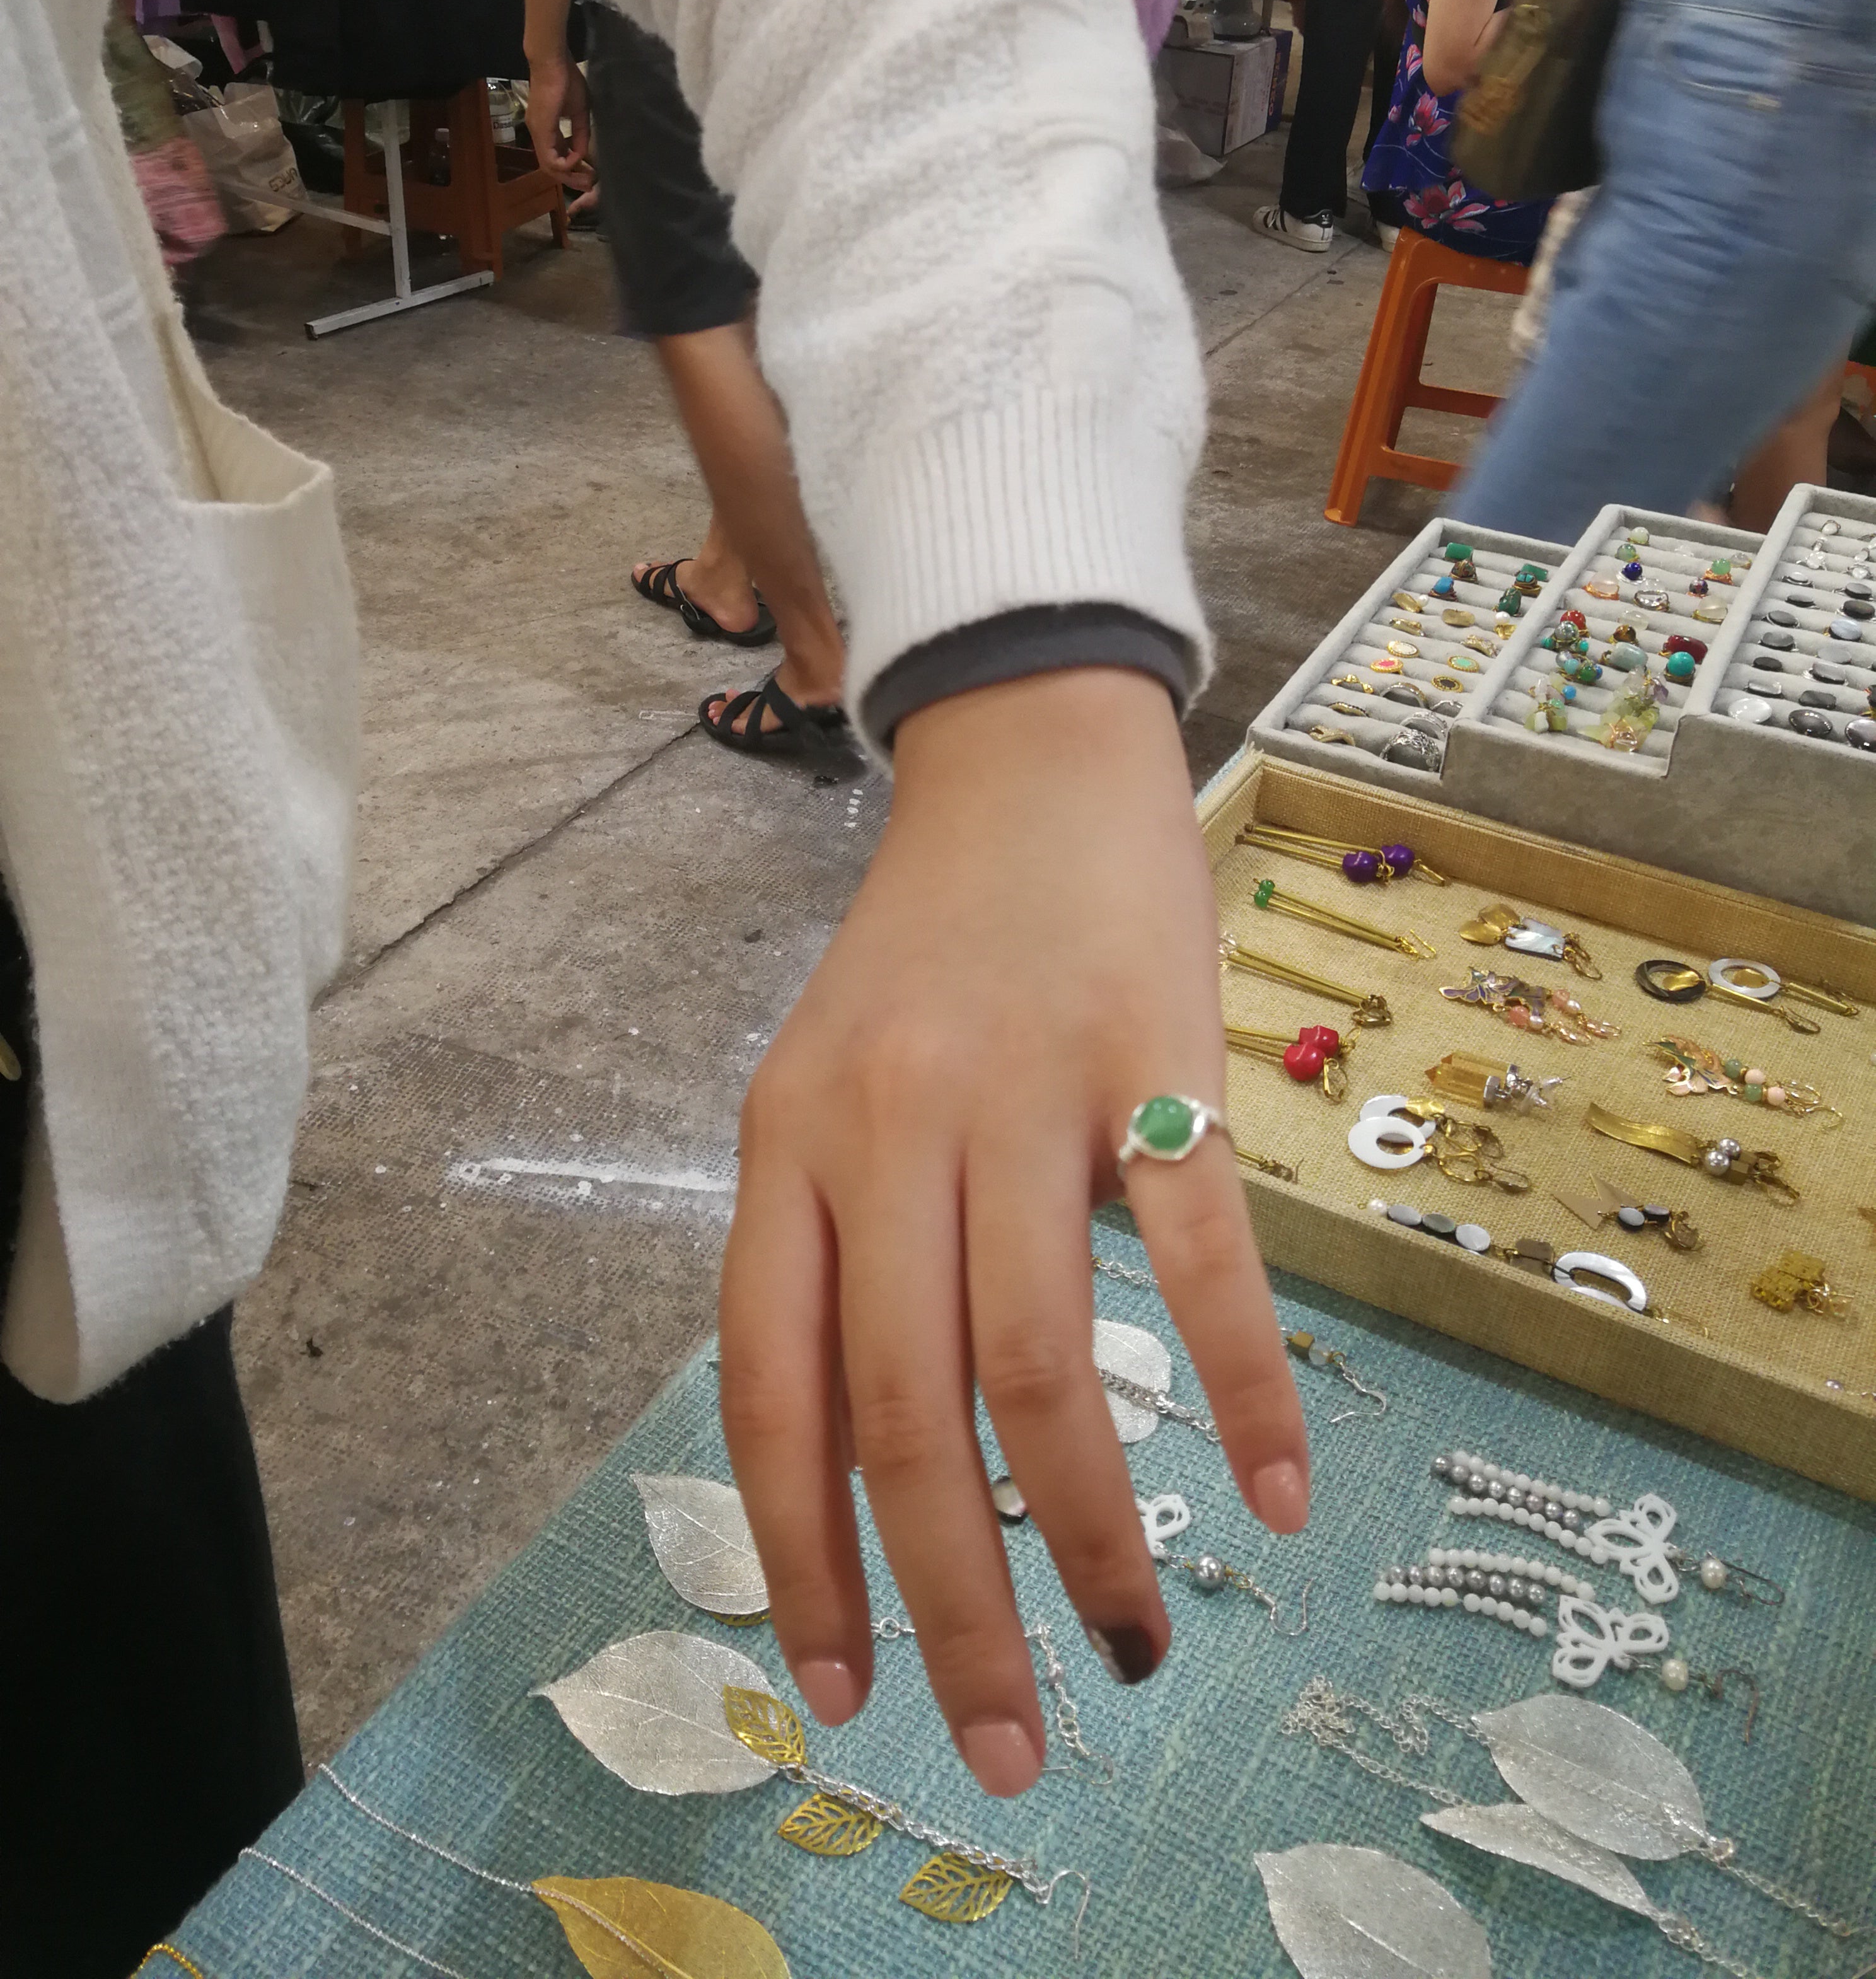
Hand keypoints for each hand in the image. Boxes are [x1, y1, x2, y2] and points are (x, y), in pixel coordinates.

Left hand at [523, 49, 592, 188]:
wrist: (553, 62)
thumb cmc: (567, 80)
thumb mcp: (580, 111)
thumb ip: (581, 133)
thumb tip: (583, 153)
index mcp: (547, 129)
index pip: (557, 156)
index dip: (574, 168)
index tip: (590, 172)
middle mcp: (538, 134)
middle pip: (552, 167)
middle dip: (572, 179)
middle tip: (590, 185)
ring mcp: (537, 132)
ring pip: (549, 166)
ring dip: (568, 176)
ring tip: (587, 180)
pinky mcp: (540, 130)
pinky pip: (550, 158)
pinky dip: (565, 163)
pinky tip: (578, 161)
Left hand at [719, 669, 1309, 1796]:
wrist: (1026, 761)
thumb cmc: (931, 952)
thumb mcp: (827, 1090)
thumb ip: (834, 1250)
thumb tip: (877, 1472)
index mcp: (786, 1146)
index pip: (771, 1392)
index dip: (802, 1560)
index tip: (843, 1695)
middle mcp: (885, 1127)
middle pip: (907, 1411)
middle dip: (953, 1604)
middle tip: (1009, 1745)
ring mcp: (1024, 1089)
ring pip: (1043, 1363)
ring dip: (1089, 1533)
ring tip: (1136, 1645)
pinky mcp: (1154, 1056)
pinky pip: (1200, 1255)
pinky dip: (1239, 1390)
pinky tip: (1271, 1497)